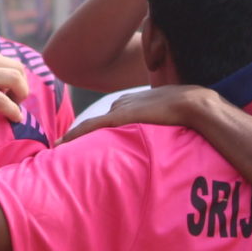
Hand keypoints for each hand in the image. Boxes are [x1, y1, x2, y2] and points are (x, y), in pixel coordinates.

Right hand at [0, 37, 26, 121]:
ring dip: (21, 96)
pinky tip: (15, 119)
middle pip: (18, 68)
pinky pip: (3, 102)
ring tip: (15, 108)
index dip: (13, 77)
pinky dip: (14, 111)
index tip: (7, 91)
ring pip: (17, 81)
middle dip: (22, 85)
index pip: (8, 60)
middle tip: (14, 99)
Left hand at [65, 83, 224, 142]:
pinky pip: (90, 128)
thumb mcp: (171, 116)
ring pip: (90, 126)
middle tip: (62, 148)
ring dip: (74, 137)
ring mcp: (119, 110)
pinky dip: (74, 136)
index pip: (109, 118)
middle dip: (80, 135)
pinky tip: (61, 145)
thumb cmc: (189, 112)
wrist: (193, 104)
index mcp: (133, 102)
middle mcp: (121, 103)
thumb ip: (163, 125)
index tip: (81, 140)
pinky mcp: (119, 118)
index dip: (94, 130)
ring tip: (58, 149)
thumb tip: (167, 143)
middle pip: (96, 122)